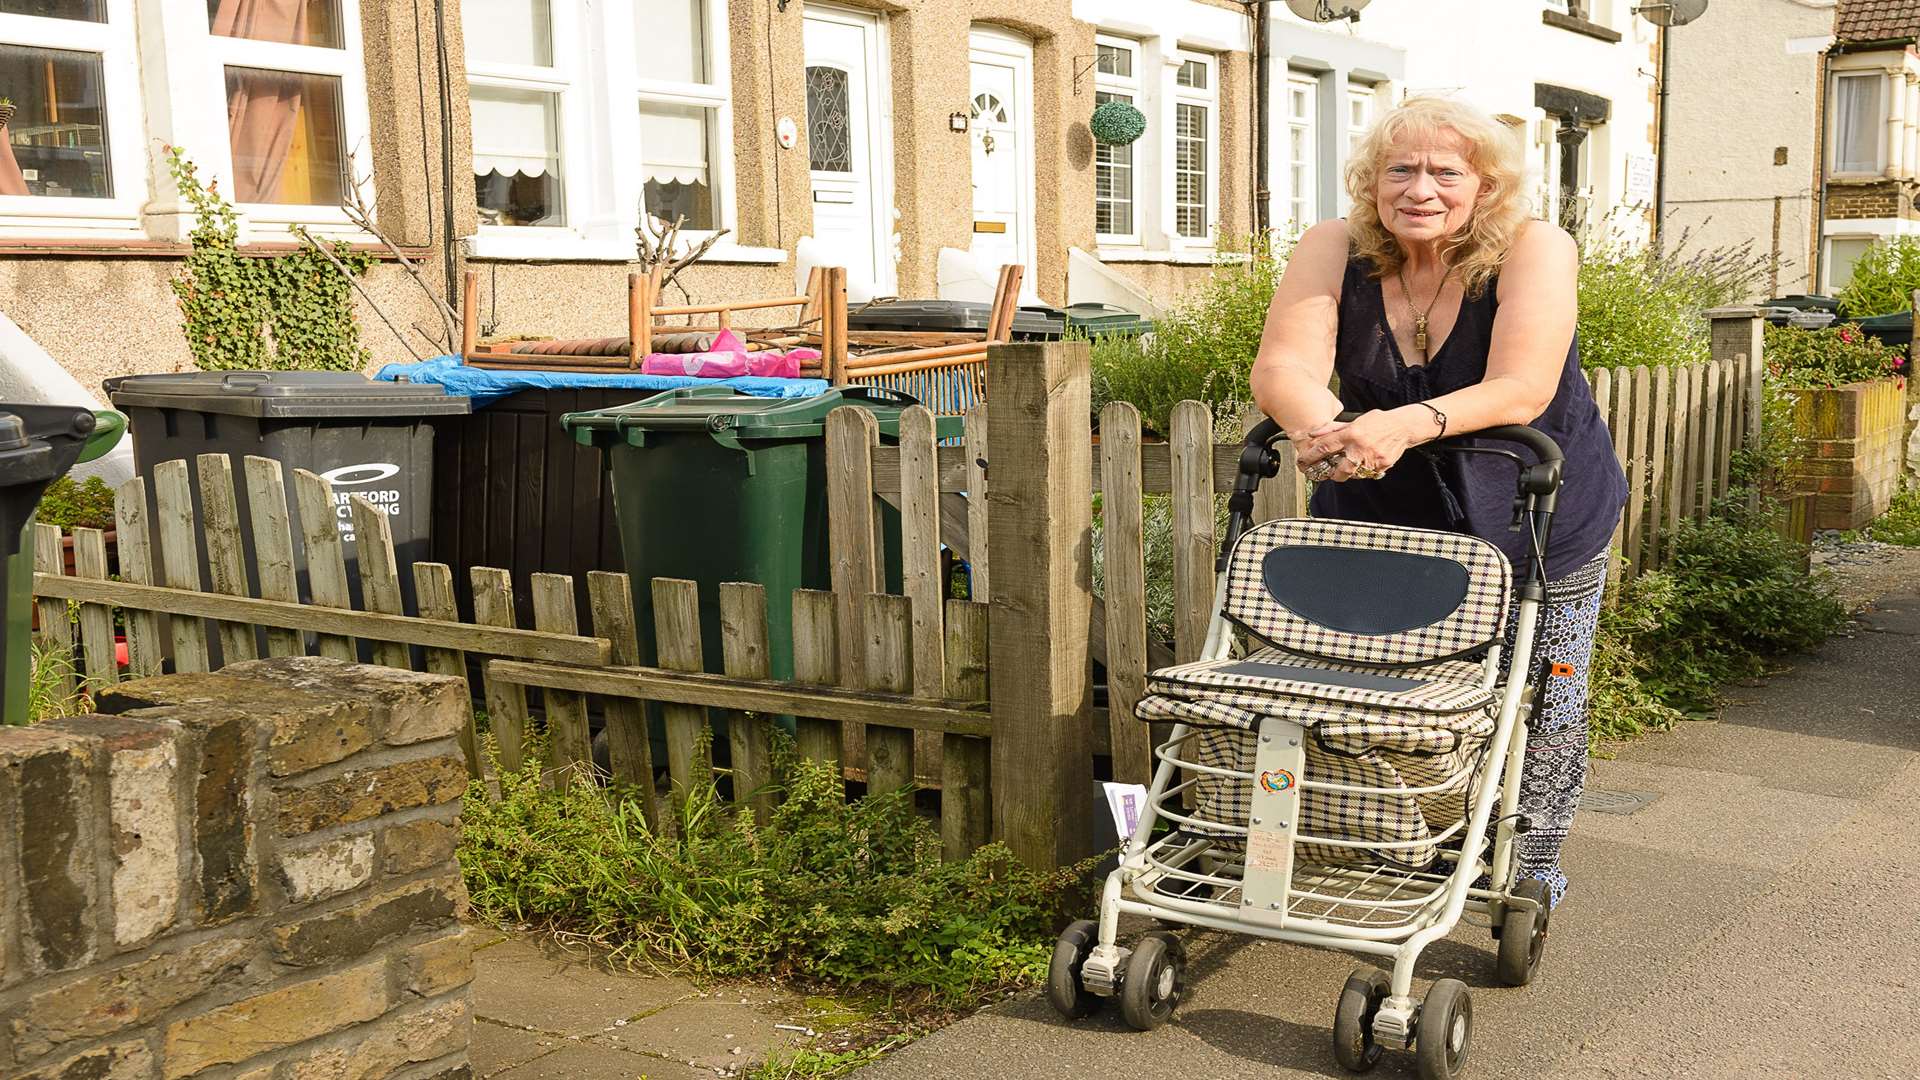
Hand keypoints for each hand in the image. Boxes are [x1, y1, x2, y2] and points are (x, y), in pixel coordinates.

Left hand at [1298, 410, 1413, 482]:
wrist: (1403, 427)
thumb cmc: (1378, 422)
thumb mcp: (1354, 420)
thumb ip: (1333, 429)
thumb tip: (1314, 434)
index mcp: (1352, 434)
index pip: (1326, 447)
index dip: (1312, 456)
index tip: (1304, 461)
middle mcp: (1361, 447)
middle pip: (1340, 470)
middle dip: (1331, 474)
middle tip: (1328, 472)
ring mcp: (1372, 459)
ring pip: (1353, 474)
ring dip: (1347, 472)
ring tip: (1348, 465)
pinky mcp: (1382, 466)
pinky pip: (1367, 474)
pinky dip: (1362, 471)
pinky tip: (1364, 463)